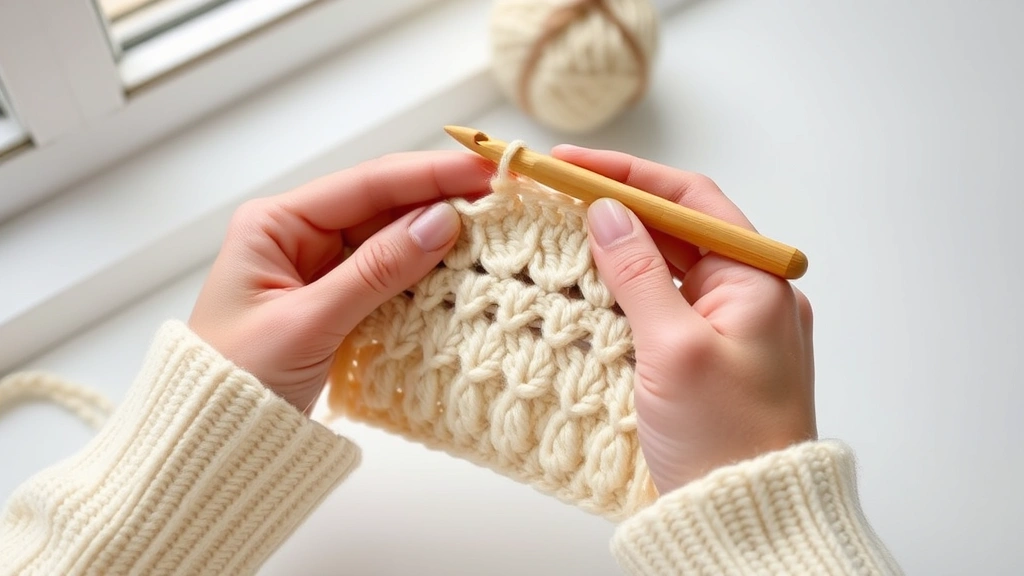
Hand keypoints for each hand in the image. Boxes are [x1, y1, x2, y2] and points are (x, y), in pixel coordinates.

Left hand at [188, 151, 492, 412]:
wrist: (212, 442)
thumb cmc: (236, 381)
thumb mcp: (308, 322)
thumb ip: (376, 270)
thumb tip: (442, 221)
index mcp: (276, 224)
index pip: (365, 184)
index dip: (428, 175)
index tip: (483, 172)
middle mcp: (298, 236)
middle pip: (382, 205)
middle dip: (439, 200)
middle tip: (501, 198)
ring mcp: (319, 269)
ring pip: (391, 240)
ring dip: (437, 237)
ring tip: (493, 230)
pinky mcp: (337, 301)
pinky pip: (389, 276)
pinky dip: (423, 273)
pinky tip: (459, 268)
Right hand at [552, 145, 816, 494]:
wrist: (748, 521)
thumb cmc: (727, 442)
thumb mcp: (674, 348)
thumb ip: (638, 273)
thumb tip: (605, 211)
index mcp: (758, 280)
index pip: (689, 200)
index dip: (627, 175)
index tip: (569, 165)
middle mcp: (747, 294)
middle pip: (675, 228)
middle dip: (615, 208)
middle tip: (552, 194)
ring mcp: (726, 327)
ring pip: (664, 266)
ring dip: (615, 250)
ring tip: (559, 235)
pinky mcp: (704, 357)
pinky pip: (660, 306)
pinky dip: (623, 293)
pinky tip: (586, 290)